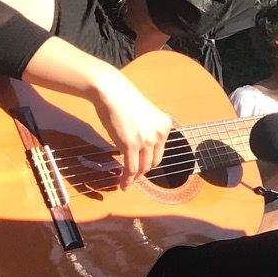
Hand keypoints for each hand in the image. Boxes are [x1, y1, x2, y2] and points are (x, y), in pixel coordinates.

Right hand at [92, 68, 173, 184]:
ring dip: (134, 178)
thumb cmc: (124, 101)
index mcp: (165, 126)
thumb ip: (149, 131)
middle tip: (134, 177)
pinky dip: (127, 179)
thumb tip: (143, 148)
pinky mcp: (131, 145)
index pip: (160, 152)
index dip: (150, 162)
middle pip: (153, 162)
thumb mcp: (146, 116)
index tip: (143, 168)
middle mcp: (160, 134)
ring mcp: (147, 140)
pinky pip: (131, 168)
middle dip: (143, 171)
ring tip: (127, 184)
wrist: (112, 91)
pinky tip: (123, 184)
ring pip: (142, 167)